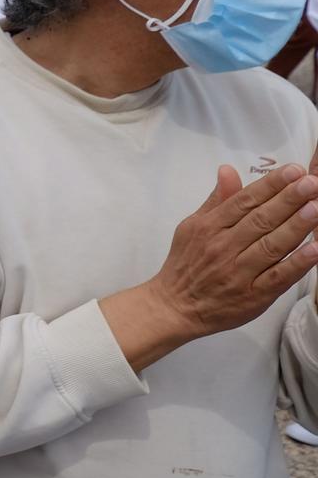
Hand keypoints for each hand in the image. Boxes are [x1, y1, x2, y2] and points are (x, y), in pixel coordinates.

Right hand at [136, 164, 317, 347]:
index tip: (293, 171)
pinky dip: (297, 263)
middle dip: (289, 199)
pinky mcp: (253, 296)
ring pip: (272, 246)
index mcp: (208, 228)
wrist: (174, 307)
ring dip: (296, 226)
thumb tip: (228, 170)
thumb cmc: (184, 265)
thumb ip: (216, 200)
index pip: (244, 201)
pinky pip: (278, 277)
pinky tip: (315, 250)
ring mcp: (239, 273)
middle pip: (261, 220)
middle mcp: (223, 248)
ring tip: (316, 208)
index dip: (270, 185)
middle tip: (311, 183)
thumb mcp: (191, 227)